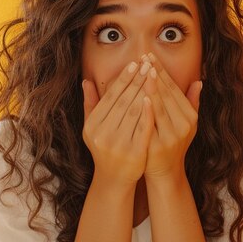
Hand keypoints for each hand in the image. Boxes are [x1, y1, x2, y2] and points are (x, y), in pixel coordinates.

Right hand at [82, 60, 152, 187]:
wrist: (114, 178)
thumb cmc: (104, 147)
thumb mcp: (92, 127)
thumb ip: (90, 104)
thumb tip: (86, 81)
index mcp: (93, 125)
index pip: (110, 96)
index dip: (123, 79)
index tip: (134, 63)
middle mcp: (102, 134)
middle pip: (124, 101)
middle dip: (137, 80)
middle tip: (148, 63)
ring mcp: (118, 144)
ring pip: (135, 111)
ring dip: (146, 91)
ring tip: (154, 75)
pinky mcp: (134, 152)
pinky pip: (144, 127)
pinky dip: (150, 111)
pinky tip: (156, 98)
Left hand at [141, 53, 202, 181]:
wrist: (164, 172)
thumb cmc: (171, 143)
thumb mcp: (185, 124)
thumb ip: (191, 103)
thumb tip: (199, 81)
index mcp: (189, 117)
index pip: (174, 88)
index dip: (162, 71)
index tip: (150, 56)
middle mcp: (184, 125)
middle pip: (167, 94)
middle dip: (154, 74)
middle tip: (144, 56)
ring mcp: (172, 136)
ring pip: (160, 105)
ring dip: (150, 86)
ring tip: (141, 69)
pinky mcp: (159, 146)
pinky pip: (151, 122)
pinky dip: (146, 108)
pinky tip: (140, 95)